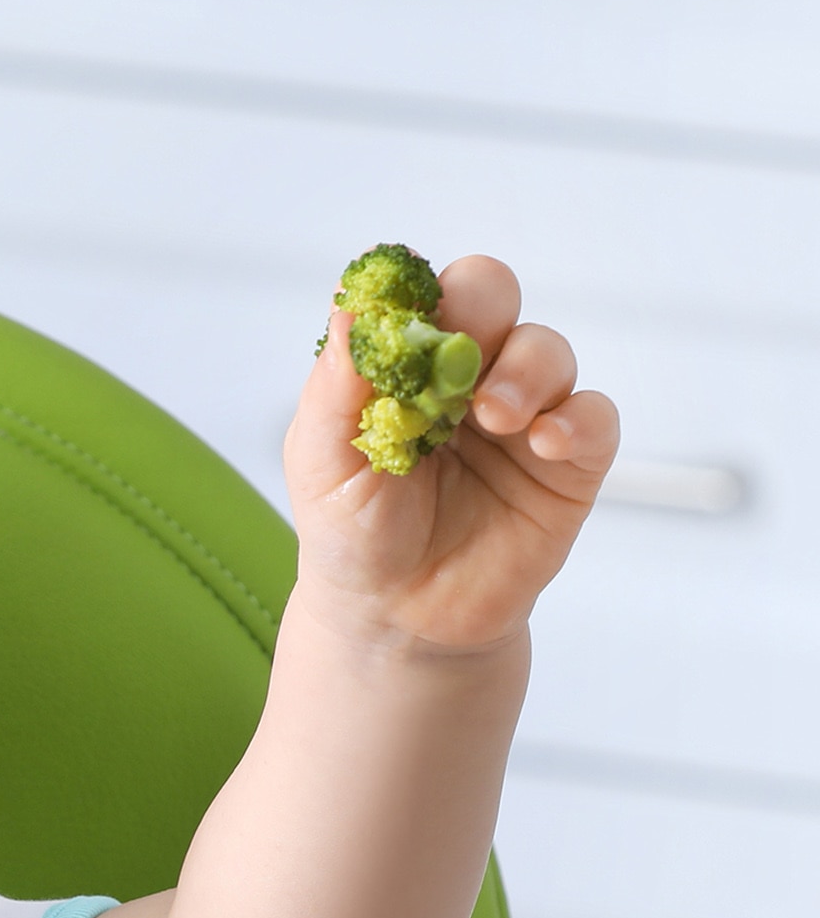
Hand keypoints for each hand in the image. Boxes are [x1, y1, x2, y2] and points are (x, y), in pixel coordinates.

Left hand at [284, 256, 620, 652]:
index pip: (427, 297)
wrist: (394, 620)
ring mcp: (522, 418)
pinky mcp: (566, 465)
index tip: (413, 326)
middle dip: (483, 313)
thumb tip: (350, 307)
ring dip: (527, 370)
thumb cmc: (354, 537)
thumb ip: (336, 389)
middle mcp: (468, 379)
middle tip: (461, 363)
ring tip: (495, 418)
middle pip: (494, 299)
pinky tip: (548, 441)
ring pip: (547, 350)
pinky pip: (594, 418)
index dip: (425, 298)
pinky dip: (579, 419)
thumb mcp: (323, 464)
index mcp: (406, 368)